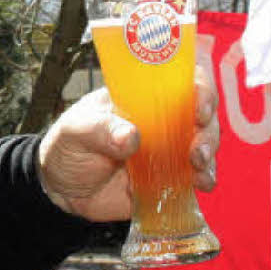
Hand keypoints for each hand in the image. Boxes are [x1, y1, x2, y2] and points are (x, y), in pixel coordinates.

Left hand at [37, 47, 218, 221]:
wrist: (62, 189)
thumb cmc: (69, 145)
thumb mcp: (76, 129)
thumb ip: (101, 129)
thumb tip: (131, 137)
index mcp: (143, 97)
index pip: (182, 80)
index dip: (199, 88)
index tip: (199, 106)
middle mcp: (163, 120)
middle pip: (202, 114)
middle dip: (207, 130)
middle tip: (197, 148)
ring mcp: (169, 150)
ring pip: (204, 145)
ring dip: (209, 155)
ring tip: (200, 169)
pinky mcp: (169, 179)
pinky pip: (194, 177)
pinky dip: (203, 179)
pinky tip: (201, 185)